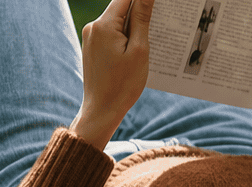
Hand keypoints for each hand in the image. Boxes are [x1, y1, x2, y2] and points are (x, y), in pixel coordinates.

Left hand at [71, 0, 154, 149]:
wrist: (101, 111)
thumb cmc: (123, 85)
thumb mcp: (139, 50)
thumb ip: (141, 18)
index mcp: (104, 25)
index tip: (157, 6)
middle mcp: (93, 27)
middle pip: (121, 7)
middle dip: (141, 11)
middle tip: (161, 21)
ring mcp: (91, 37)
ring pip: (117, 20)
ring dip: (134, 25)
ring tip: (149, 41)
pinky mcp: (93, 47)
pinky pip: (112, 33)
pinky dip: (126, 35)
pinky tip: (138, 48)